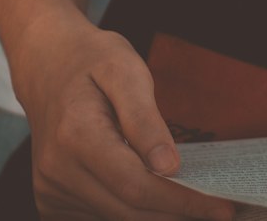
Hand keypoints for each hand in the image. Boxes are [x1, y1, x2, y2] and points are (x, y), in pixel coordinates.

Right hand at [14, 10, 235, 218]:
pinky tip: (158, 201)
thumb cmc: (92, 60)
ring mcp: (50, 190)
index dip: (180, 203)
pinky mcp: (50, 200)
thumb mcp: (125, 69)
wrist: (46, 63)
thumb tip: (169, 168)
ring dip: (156, 217)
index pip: (137, 186)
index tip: (220, 208)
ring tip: (193, 205)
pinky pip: (98, 218)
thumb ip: (145, 119)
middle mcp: (57, 171)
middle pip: (128, 211)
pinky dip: (131, 213)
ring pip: (114, 220)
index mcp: (76, 136)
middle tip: (218, 210)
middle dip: (176, 214)